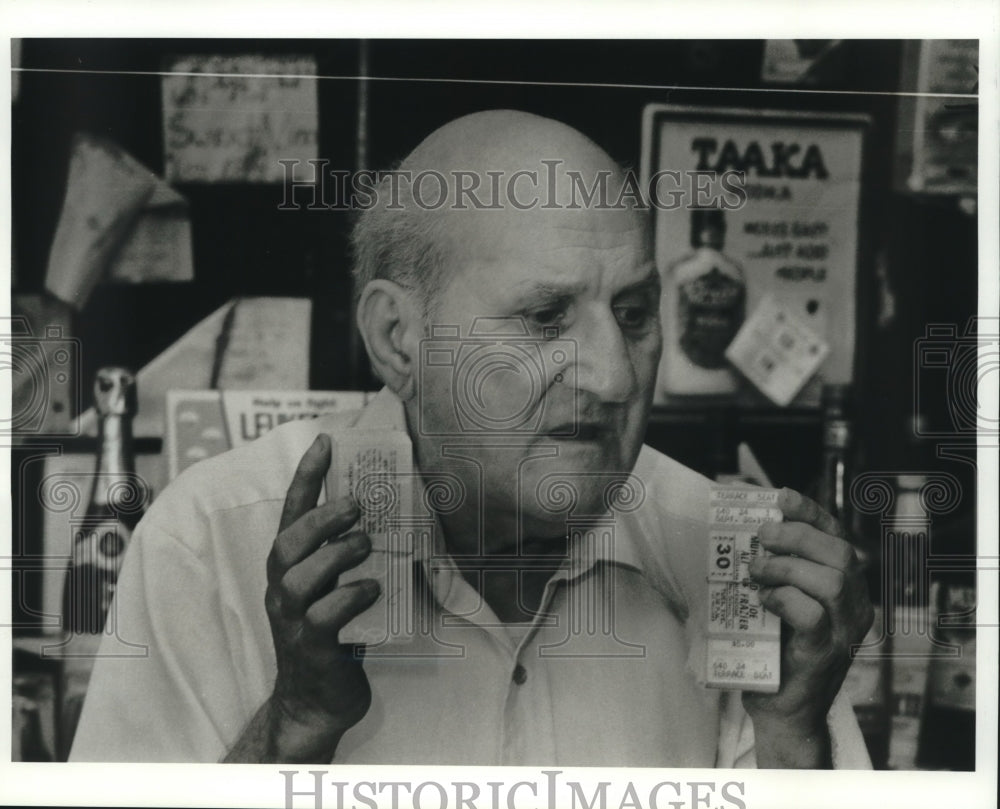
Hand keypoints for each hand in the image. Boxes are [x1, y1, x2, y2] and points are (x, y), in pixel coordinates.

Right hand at [264, 433, 380, 758]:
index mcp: (289, 568)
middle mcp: (282, 589)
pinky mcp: (310, 648)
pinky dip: (349, 597)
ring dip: (335, 554)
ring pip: (300, 577)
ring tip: (366, 545)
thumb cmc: (329, 636)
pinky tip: (372, 589)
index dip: (307, 476)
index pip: (291, 513)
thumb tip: (390, 518)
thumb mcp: (334, 588)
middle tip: (356, 503)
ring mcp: (291, 620)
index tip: (325, 441)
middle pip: (288, 542)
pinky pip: (323, 617)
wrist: (314, 703)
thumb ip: (347, 557)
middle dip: (321, 517)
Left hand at [743, 488, 873, 755]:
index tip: (782, 497)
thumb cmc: (777, 650)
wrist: (782, 709)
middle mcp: (855, 607)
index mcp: (846, 589)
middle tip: (763, 536)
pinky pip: (813, 615)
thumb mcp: (778, 601)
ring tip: (757, 570)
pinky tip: (765, 599)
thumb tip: (745, 531)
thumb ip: (774, 571)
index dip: (811, 514)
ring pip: (832, 581)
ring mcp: (844, 632)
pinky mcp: (825, 653)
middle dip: (798, 535)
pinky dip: (785, 599)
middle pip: (841, 555)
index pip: (838, 538)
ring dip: (788, 566)